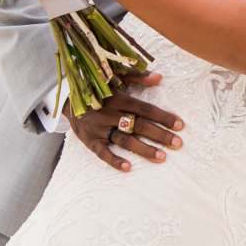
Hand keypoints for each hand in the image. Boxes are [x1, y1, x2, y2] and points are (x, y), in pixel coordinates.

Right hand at [65, 73, 183, 172]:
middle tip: (178, 143)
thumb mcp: (114, 77)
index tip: (179, 124)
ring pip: (124, 140)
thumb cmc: (96, 88)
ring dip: (143, 149)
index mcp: (117, 98)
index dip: (162, 116)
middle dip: (159, 134)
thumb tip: (159, 77)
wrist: (66, 98)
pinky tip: (128, 168)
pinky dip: (114, 160)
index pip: (144, 108)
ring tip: (162, 157)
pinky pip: (102, 152)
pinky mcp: (89, 140)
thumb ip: (137, 77)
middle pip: (138, 125)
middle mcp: (108, 113)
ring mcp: (98, 128)